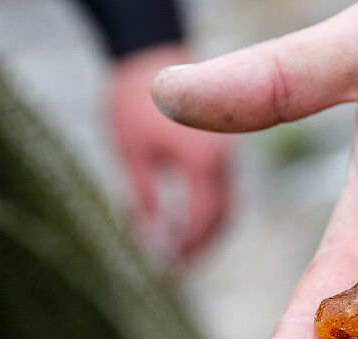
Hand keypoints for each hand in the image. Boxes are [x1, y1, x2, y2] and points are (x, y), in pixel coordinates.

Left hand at [109, 43, 229, 261]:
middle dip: (200, 246)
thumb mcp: (130, 151)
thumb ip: (143, 197)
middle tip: (176, 269)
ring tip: (181, 253)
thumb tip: (150, 239)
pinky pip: (224, 189)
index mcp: (203, 162)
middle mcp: (224, 159)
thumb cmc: (133, 97)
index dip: (187, 248)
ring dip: (207, 232)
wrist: (149, 49)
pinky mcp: (222, 149)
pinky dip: (210, 212)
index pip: (203, 220)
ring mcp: (227, 154)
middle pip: (222, 217)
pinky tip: (189, 224)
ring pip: (227, 205)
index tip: (168, 268)